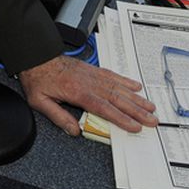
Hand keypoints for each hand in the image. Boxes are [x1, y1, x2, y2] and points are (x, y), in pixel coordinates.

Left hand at [18, 55, 156, 135]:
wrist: (37, 57)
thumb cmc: (38, 79)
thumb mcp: (40, 102)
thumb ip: (58, 117)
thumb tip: (74, 131)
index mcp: (77, 92)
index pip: (104, 108)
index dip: (121, 118)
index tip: (134, 126)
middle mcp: (88, 82)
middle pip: (117, 98)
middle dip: (136, 110)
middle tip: (151, 119)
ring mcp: (92, 75)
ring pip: (118, 87)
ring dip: (135, 98)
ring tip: (149, 106)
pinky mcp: (92, 70)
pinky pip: (112, 75)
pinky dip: (125, 81)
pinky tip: (135, 86)